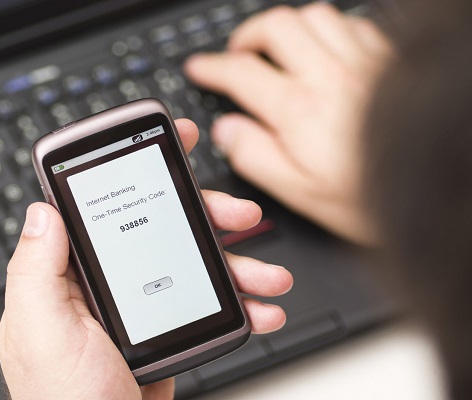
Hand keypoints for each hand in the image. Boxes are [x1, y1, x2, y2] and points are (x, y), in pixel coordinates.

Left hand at [0, 119, 292, 399]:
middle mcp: (105, 280)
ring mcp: (139, 304)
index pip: (104, 203)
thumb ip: (37, 269)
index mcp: (69, 271)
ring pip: (193, 263)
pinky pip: (206, 302)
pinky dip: (239, 304)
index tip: (171, 145)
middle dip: (206, 215)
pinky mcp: (165, 328)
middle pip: (161, 227)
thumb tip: (44, 209)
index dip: (138, 168)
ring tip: (268, 275)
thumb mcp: (42, 330)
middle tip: (238, 215)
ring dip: (236, 262)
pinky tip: (259, 308)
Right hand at [184, 3, 392, 244]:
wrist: (445, 180)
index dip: (212, 68)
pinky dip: (327, 30)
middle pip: (277, 27)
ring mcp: (363, 61)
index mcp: (300, 109)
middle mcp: (329, 75)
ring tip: (278, 49)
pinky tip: (325, 50)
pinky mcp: (389, 59)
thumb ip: (256, 156)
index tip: (200, 69)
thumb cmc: (374, 196)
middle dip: (247, 35)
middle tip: (238, 54)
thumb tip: (227, 130)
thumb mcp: (301, 192)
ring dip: (287, 28)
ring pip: (313, 16)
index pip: (241, 73)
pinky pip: (351, 23)